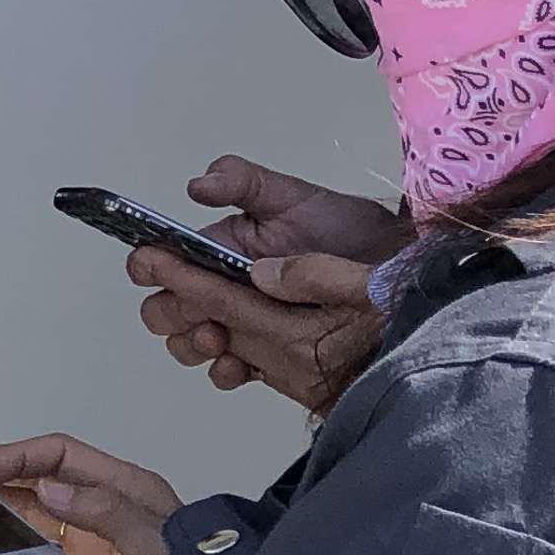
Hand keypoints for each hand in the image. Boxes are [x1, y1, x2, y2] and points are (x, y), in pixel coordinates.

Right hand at [0, 433, 186, 554]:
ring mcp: (92, 536)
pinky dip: (6, 537)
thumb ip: (105, 513)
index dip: (14, 457)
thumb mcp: (154, 545)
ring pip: (32, 505)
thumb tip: (47, 491)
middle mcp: (102, 503)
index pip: (57, 455)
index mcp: (122, 486)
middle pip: (38, 473)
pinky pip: (37, 543)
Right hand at [136, 158, 399, 410]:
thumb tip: (196, 186)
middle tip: (201, 311)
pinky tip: (241, 365)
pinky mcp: (266, 356)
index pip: (162, 262)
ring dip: (193, 344)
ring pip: (188, 343)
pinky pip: (228, 371)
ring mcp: (243, 323)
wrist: (402, 274)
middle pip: (164, 309)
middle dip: (173, 312)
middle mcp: (222, 288)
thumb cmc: (352, 232)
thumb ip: (244, 182)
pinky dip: (225, 371)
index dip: (152, 267)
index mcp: (218, 251)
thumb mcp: (296, 197)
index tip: (160, 267)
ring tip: (220, 340)